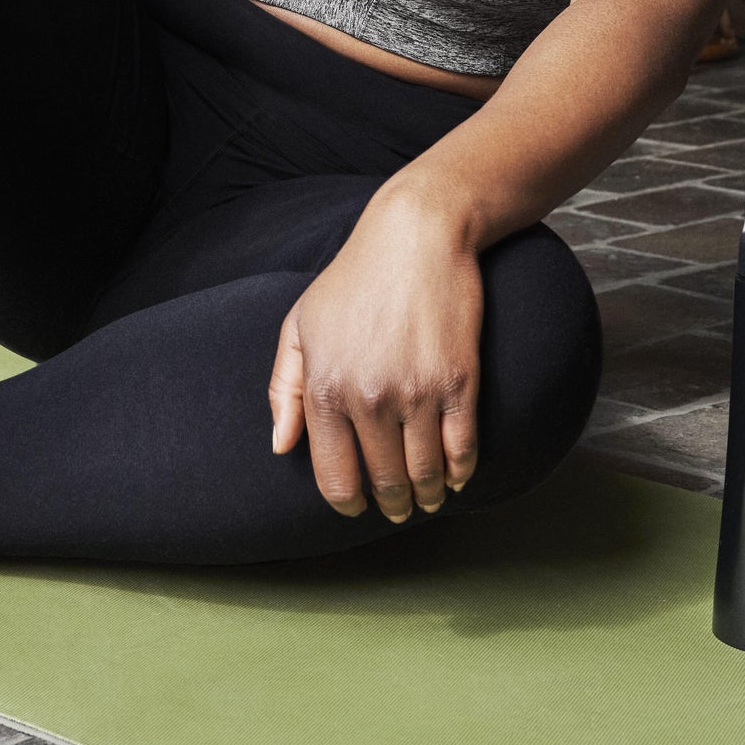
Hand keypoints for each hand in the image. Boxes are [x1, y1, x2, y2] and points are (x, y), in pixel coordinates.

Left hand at [267, 186, 482, 521]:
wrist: (416, 237)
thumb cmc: (352, 279)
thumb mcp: (300, 325)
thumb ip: (285, 389)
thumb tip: (282, 447)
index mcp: (326, 388)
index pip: (336, 479)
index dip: (348, 504)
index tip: (358, 506)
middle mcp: (370, 398)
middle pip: (384, 484)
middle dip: (392, 505)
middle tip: (398, 507)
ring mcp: (417, 392)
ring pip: (425, 475)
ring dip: (427, 495)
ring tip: (427, 496)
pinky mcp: (459, 382)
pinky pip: (463, 451)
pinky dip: (460, 473)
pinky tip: (455, 475)